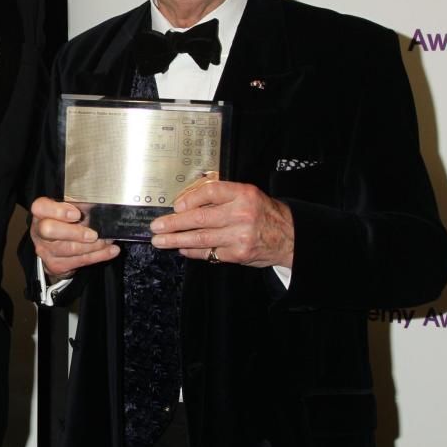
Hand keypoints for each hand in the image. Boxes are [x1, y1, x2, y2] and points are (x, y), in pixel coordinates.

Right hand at [30, 196, 119, 278]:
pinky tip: (110, 251)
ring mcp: (46, 250)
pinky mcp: (56, 265)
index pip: (41, 208)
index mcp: (41, 213)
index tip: (76, 214)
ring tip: (108, 240)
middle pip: (50, 231)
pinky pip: (80, 261)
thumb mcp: (67, 210)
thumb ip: (77, 205)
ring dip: (93, 246)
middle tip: (93, 234)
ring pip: (69, 249)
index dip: (58, 211)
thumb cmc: (62, 223)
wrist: (53, 247)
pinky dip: (99, 255)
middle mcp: (39, 232)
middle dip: (75, 232)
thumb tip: (98, 207)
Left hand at [150, 179, 293, 268]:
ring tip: (160, 240)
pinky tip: (182, 248)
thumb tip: (186, 201)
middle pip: (200, 218)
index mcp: (243, 194)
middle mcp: (241, 214)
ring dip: (176, 240)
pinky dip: (192, 251)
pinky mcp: (238, 255)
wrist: (289, 236)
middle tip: (156, 226)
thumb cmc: (263, 213)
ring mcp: (239, 236)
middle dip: (173, 223)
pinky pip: (209, 253)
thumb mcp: (248, 195)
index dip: (189, 198)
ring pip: (200, 238)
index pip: (211, 192)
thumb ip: (222, 196)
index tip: (175, 205)